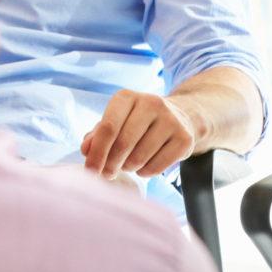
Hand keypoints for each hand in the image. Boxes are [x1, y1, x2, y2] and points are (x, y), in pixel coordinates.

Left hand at [82, 88, 200, 179]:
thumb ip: (97, 135)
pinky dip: (145, 173)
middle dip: (110, 165)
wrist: (180, 117)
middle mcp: (151, 103)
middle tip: (107, 173)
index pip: (107, 128)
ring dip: (128, 168)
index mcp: (127, 97)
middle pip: (123, 144)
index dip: (96, 153)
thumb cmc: (138, 123)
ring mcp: (171, 120)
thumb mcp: (116, 122)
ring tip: (128, 164)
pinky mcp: (184, 138)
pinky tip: (144, 166)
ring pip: (139, 158)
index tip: (90, 171)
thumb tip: (86, 150)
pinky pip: (156, 167)